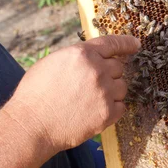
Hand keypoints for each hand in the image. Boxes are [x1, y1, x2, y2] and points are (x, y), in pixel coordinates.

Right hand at [3, 35, 139, 155]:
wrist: (31, 125)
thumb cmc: (35, 93)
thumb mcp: (54, 62)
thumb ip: (79, 57)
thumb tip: (95, 56)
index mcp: (83, 54)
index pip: (113, 43)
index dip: (126, 43)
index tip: (136, 44)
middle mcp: (98, 71)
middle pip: (119, 67)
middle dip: (109, 74)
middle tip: (93, 84)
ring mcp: (105, 93)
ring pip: (122, 87)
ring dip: (111, 91)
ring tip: (90, 100)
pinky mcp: (108, 114)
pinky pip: (121, 106)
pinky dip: (112, 108)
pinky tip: (95, 111)